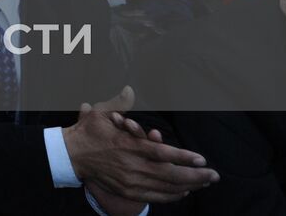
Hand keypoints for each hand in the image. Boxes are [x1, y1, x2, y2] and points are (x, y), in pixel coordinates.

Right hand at [64, 86, 217, 203]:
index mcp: (129, 146)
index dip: (184, 157)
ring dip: (188, 187)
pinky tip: (183, 192)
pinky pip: (155, 197)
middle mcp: (132, 166)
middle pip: (170, 175)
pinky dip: (171, 196)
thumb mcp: (101, 113)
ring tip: (204, 183)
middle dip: (195, 177)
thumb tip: (129, 89)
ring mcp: (130, 181)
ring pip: (165, 188)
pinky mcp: (127, 190)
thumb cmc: (88, 132)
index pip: (162, 154)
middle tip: (214, 176)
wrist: (70, 155)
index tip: (202, 159)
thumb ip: (119, 103)